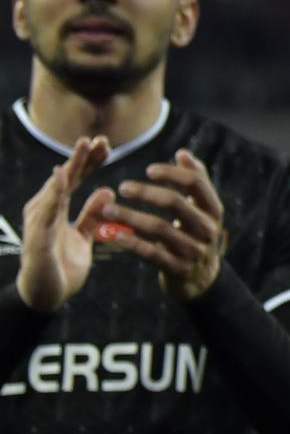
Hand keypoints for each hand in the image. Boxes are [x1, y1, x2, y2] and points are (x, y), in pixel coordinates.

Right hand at [14, 136, 115, 311]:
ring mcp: (40, 221)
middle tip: (98, 138)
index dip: (90, 162)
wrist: (46, 296)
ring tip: (84, 146)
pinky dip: (55, 192)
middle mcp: (46, 210)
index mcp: (58, 209)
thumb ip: (93, 215)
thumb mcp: (86, 237)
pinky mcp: (38, 236)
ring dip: (71, 166)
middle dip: (82, 157)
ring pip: (57, 188)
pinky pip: (47, 211)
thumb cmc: (62, 265)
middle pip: (66, 178)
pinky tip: (62, 175)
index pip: (76, 180)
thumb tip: (107, 191)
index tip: (107, 144)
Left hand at [105, 149, 228, 302]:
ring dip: (131, 217)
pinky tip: (113, 234)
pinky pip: (152, 254)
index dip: (172, 173)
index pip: (195, 183)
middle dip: (146, 193)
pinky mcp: (179, 269)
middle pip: (175, 203)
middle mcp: (207, 228)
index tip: (148, 170)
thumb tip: (183, 153)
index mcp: (213, 209)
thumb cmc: (195, 234)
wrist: (201, 278)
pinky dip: (132, 243)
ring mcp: (194, 250)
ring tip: (107, 209)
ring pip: (159, 229)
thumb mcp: (202, 209)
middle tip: (122, 187)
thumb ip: (195, 181)